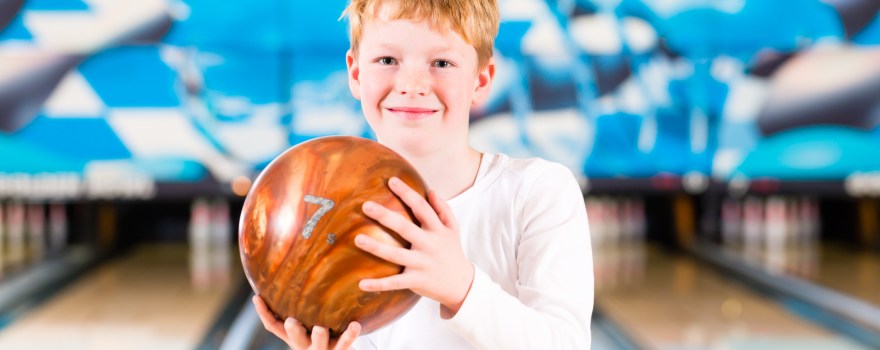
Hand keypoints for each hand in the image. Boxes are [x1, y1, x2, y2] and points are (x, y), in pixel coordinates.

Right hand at [252, 295, 360, 349]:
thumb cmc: (323, 331)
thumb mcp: (308, 320)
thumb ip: (300, 304)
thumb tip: (294, 268)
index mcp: (293, 336)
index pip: (273, 326)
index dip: (263, 313)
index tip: (257, 297)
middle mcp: (304, 343)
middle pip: (294, 337)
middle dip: (293, 330)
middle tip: (292, 321)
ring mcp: (322, 348)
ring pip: (319, 343)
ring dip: (319, 335)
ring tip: (321, 328)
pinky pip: (345, 343)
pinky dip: (350, 334)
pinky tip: (355, 324)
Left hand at [356, 177, 474, 316]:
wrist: (461, 284)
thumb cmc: (452, 252)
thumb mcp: (453, 229)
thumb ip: (443, 209)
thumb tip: (431, 191)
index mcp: (437, 230)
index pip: (421, 207)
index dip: (407, 193)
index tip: (391, 181)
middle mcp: (429, 245)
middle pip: (405, 228)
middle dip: (385, 216)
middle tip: (366, 205)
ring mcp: (422, 264)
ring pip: (396, 255)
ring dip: (376, 248)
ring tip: (357, 239)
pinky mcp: (416, 280)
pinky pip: (395, 283)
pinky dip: (379, 284)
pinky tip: (361, 283)